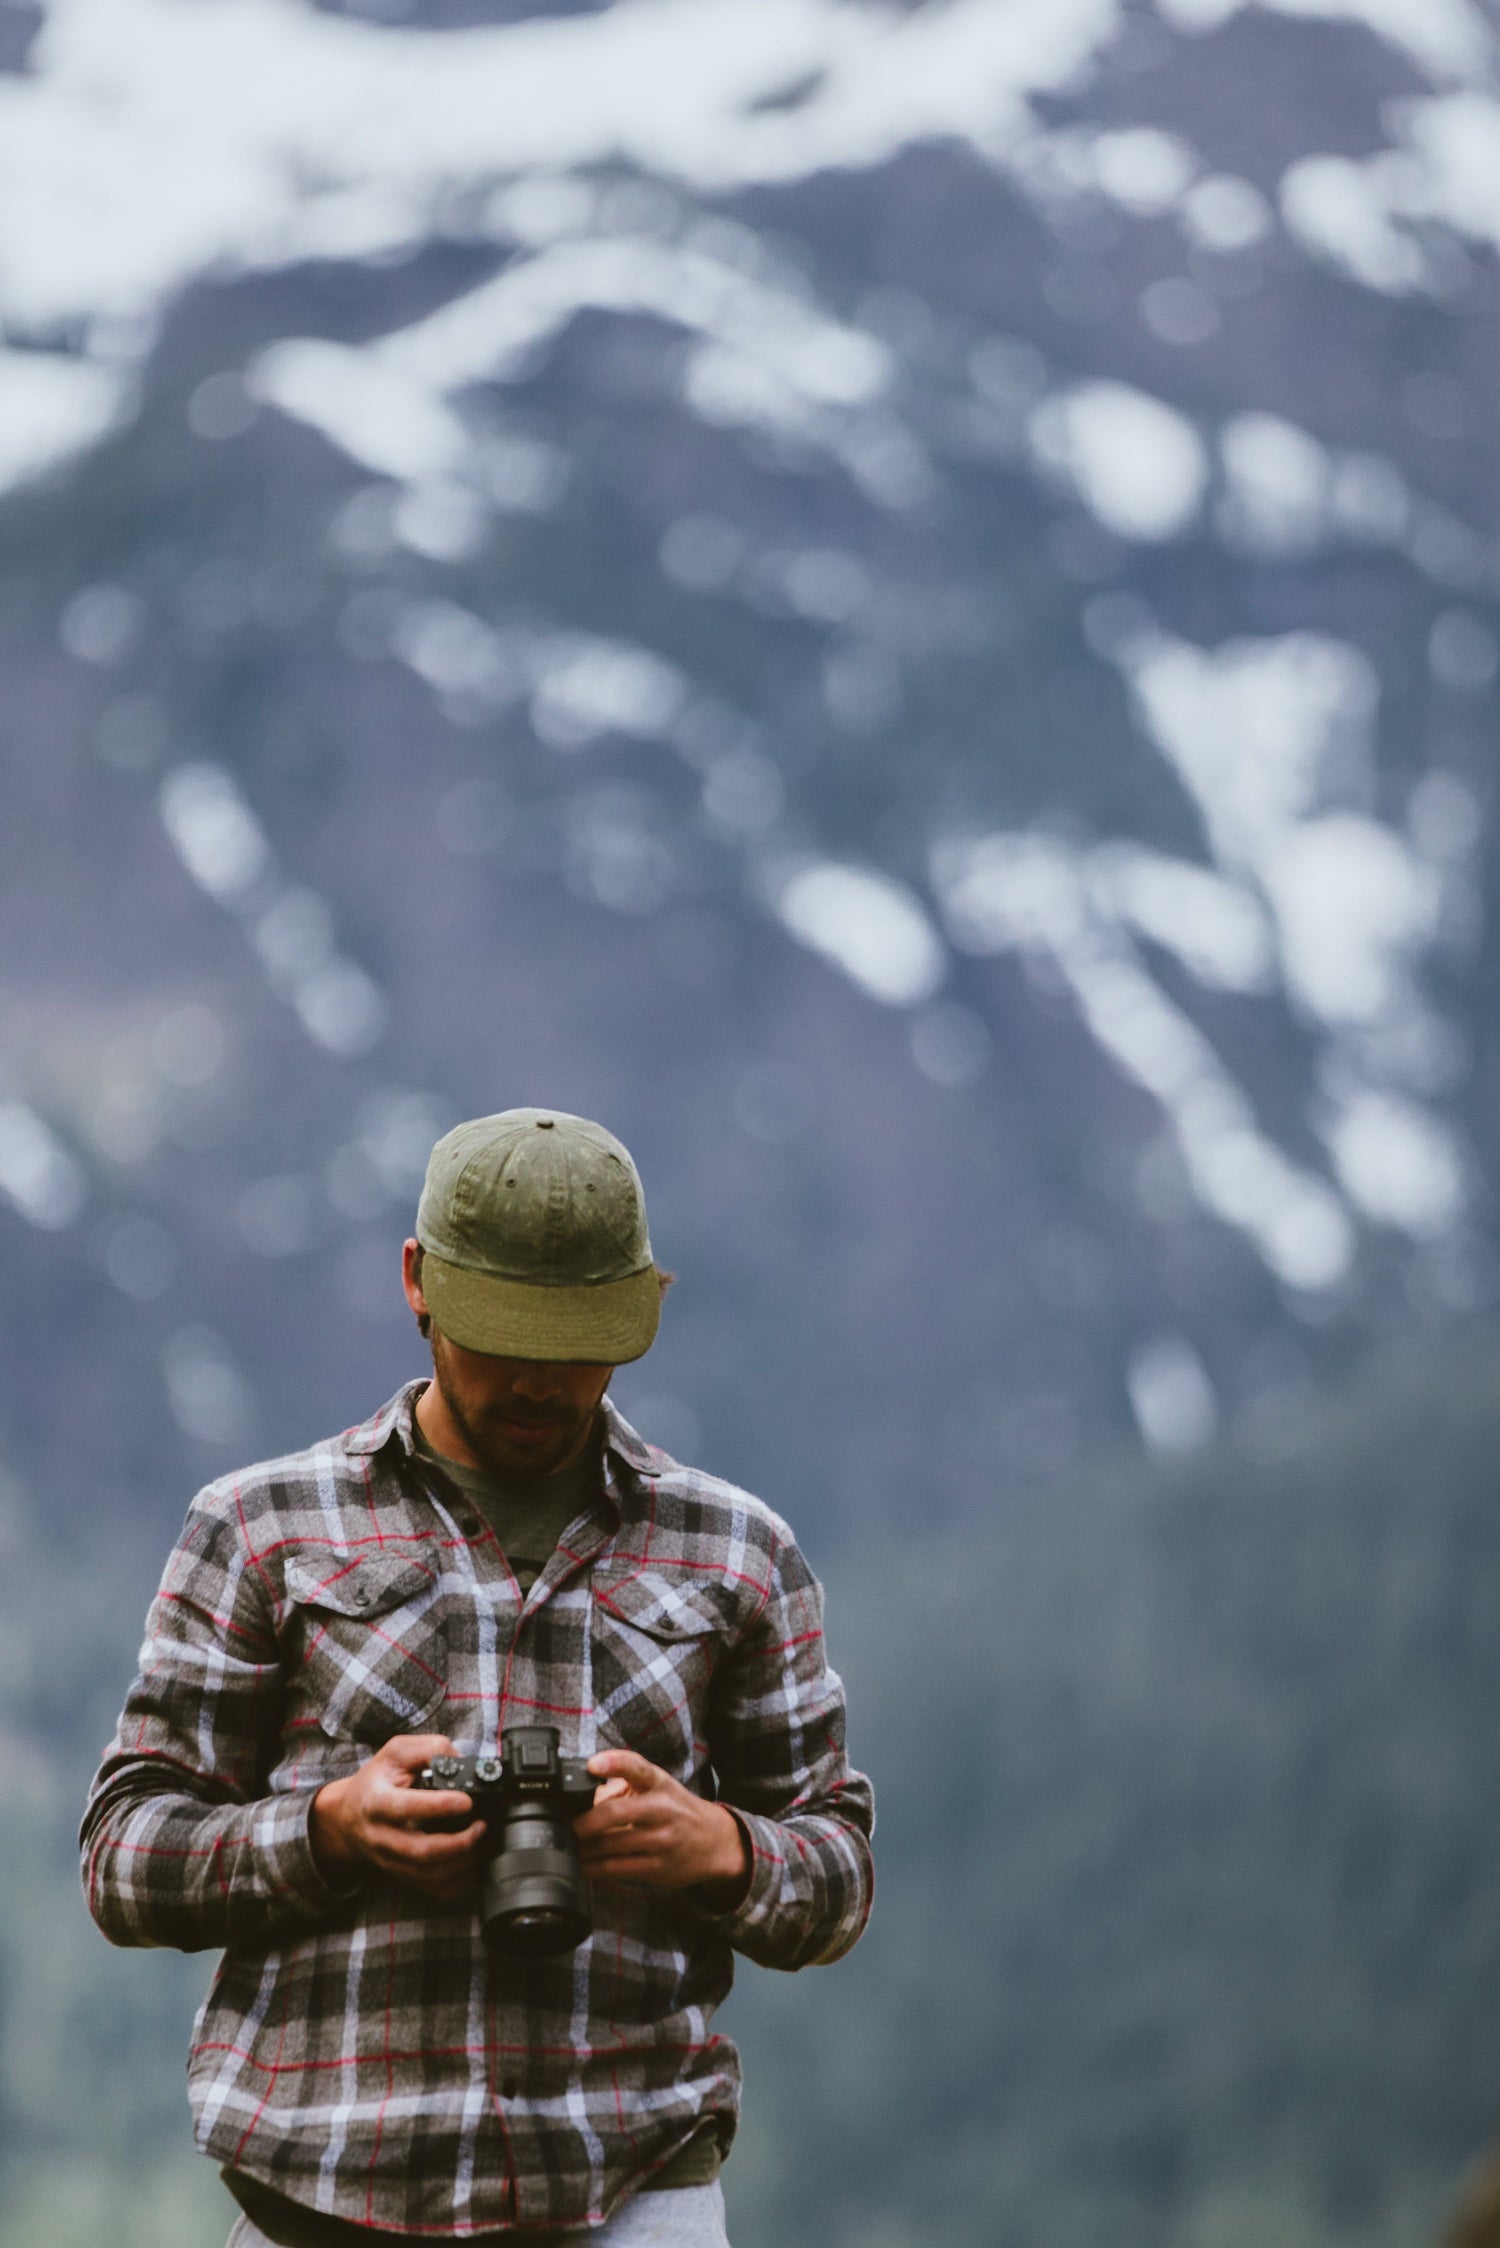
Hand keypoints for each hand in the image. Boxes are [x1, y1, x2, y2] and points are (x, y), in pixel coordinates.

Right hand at [311, 1734, 485, 1901]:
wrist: (348, 1816)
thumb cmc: (376, 1781)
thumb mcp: (396, 1752)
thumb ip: (428, 1749)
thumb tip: (459, 1760)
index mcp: (376, 1801)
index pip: (406, 1807)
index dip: (438, 1806)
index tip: (466, 1801)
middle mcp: (381, 1836)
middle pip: (422, 1851)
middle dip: (460, 1842)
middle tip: (480, 1825)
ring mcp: (391, 1861)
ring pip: (431, 1874)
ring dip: (463, 1861)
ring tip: (478, 1839)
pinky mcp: (402, 1875)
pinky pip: (435, 1889)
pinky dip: (459, 1880)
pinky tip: (470, 1860)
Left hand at [574, 1749, 749, 1902]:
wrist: (715, 1842)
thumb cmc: (676, 1809)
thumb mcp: (658, 1787)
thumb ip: (624, 1784)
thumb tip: (580, 1795)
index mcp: (659, 1783)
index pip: (637, 1766)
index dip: (614, 1763)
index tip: (591, 1764)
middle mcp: (663, 1809)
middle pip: (616, 1813)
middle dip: (584, 1823)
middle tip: (564, 1827)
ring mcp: (662, 1840)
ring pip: (613, 1845)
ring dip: (584, 1849)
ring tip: (566, 1848)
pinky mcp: (659, 1868)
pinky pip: (619, 1869)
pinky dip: (595, 1869)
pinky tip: (583, 1866)